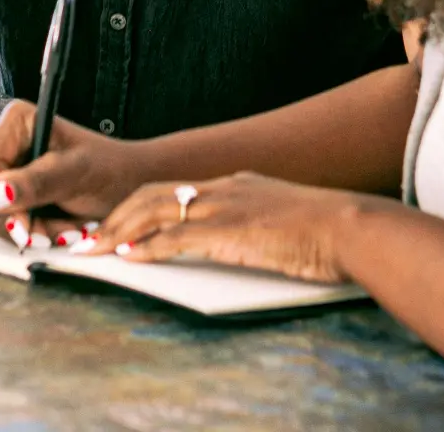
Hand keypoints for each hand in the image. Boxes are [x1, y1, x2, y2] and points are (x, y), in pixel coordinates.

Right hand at [0, 99, 149, 248]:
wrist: (128, 184)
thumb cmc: (109, 170)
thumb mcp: (75, 175)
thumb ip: (34, 183)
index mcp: (15, 121)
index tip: (25, 228)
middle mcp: (2, 139)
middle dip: (15, 220)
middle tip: (53, 234)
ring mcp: (3, 165)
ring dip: (27, 229)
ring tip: (65, 230)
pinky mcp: (9, 189)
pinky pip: (1, 219)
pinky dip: (29, 231)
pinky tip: (56, 229)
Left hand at [84, 171, 373, 283]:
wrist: (352, 227)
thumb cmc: (330, 232)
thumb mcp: (284, 220)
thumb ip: (258, 226)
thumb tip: (245, 241)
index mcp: (237, 185)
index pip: (175, 189)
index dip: (141, 206)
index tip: (119, 223)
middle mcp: (225, 189)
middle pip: (154, 194)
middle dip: (118, 216)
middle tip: (91, 237)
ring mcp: (226, 208)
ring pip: (156, 211)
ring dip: (120, 231)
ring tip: (96, 249)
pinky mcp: (230, 232)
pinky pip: (176, 237)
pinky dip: (147, 247)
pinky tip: (128, 258)